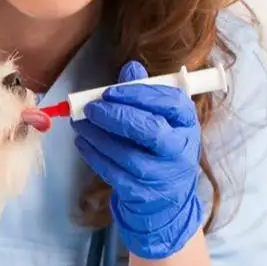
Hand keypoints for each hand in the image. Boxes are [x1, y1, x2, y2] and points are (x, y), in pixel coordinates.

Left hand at [72, 61, 203, 259]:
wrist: (166, 197)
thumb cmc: (159, 147)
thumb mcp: (161, 118)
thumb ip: (144, 92)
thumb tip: (130, 68)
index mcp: (186, 123)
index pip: (170, 103)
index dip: (138, 95)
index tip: (109, 92)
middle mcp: (179, 149)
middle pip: (149, 130)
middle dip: (115, 116)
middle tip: (90, 108)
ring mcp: (161, 175)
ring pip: (126, 154)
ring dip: (97, 136)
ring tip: (79, 123)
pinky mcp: (141, 193)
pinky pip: (112, 172)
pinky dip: (93, 155)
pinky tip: (82, 142)